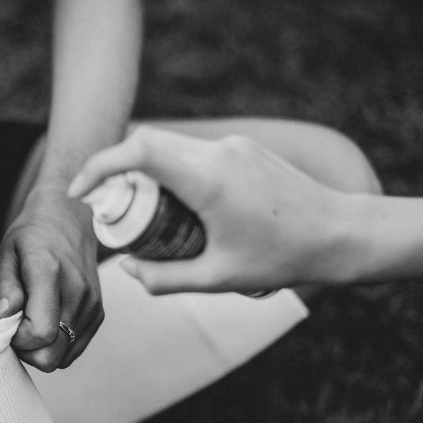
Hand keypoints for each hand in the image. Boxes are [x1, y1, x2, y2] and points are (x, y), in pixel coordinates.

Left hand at [0, 183, 103, 371]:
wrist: (70, 217)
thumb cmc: (30, 236)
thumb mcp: (7, 252)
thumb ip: (5, 286)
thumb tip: (5, 317)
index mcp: (50, 273)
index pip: (40, 333)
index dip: (17, 340)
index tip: (7, 323)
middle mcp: (77, 292)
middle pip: (52, 356)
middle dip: (27, 351)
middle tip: (14, 328)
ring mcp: (92, 305)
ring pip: (62, 358)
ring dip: (40, 350)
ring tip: (30, 321)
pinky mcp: (98, 314)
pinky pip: (73, 351)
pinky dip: (56, 345)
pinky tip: (46, 321)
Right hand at [68, 126, 357, 294]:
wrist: (342, 234)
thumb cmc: (282, 259)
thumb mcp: (217, 279)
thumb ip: (164, 278)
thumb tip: (127, 269)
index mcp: (208, 179)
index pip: (138, 150)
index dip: (100, 165)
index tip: (80, 192)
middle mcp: (219, 153)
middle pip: (148, 144)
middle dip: (118, 173)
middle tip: (110, 210)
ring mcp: (234, 146)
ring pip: (171, 147)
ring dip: (148, 174)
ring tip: (151, 217)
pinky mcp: (244, 148)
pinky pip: (195, 153)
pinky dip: (175, 173)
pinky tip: (186, 211)